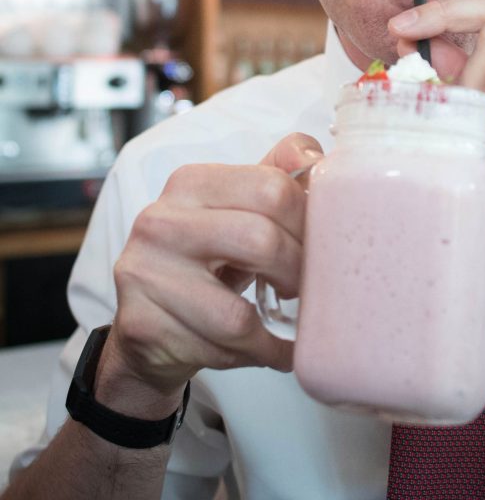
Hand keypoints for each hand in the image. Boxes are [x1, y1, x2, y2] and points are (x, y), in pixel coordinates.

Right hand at [96, 133, 319, 413]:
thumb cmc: (209, 258)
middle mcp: (159, 221)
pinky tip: (275, 349)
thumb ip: (278, 174)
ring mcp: (143, 274)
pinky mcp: (139, 325)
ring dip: (276, 327)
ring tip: (293, 324)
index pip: (272, 188)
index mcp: (191, 182)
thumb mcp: (241, 209)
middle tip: (305, 286)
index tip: (319, 244)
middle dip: (296, 272)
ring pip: (236, 313)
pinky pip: (218, 348)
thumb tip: (315, 157)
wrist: (150, 324)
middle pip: (259, 241)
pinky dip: (259, 354)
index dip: (308, 222)